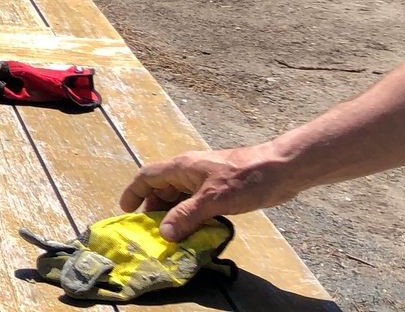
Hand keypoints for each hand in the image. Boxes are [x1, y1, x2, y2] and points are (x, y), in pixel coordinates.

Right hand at [119, 144, 294, 241]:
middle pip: (162, 189)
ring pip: (180, 198)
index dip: (133, 192)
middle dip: (153, 208)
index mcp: (181, 167)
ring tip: (171, 237)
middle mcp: (189, 172)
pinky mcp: (220, 190)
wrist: (280, 170)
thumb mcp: (212, 199)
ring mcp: (205, 181)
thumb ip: (187, 216)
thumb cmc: (244, 179)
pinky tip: (195, 233)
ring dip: (173, 215)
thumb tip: (164, 233)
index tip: (125, 211)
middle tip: (150, 232)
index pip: (147, 177)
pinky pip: (196, 204)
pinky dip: (190, 217)